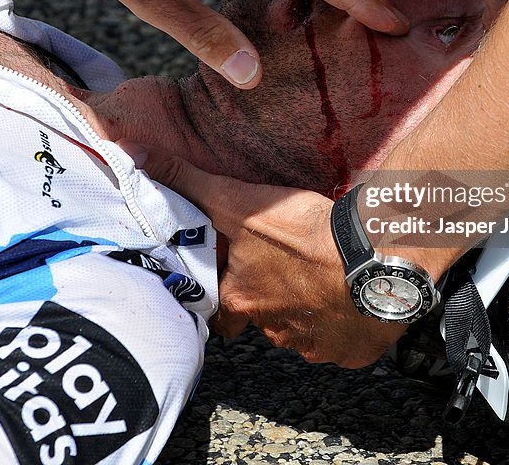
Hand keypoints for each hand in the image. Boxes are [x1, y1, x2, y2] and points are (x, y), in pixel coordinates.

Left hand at [144, 152, 404, 367]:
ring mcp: (315, 346)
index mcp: (241, 300)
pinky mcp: (351, 352)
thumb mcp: (238, 200)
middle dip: (269, 302)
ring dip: (307, 311)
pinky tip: (350, 294)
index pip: (219, 308)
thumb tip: (132, 155)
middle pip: (262, 321)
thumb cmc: (304, 232)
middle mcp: (273, 331)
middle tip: (285, 273)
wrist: (376, 256)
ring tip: (322, 277)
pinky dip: (343, 324)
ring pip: (302, 332)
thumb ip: (188, 181)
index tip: (238, 273)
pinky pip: (341, 343)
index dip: (227, 289)